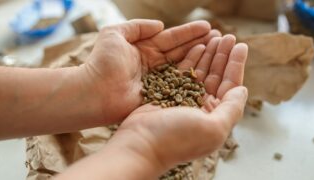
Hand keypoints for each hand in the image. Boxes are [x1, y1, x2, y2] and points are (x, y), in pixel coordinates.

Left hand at [80, 19, 220, 122]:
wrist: (93, 92)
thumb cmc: (102, 62)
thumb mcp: (115, 34)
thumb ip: (137, 26)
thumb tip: (160, 25)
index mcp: (144, 48)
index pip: (172, 38)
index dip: (190, 32)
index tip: (208, 26)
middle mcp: (154, 64)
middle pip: (182, 51)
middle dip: (201, 44)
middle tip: (221, 37)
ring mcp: (158, 80)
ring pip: (184, 67)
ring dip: (201, 58)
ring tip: (219, 49)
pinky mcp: (160, 95)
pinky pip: (180, 85)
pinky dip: (194, 78)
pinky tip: (208, 70)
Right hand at [105, 36, 248, 172]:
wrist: (139, 143)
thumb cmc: (176, 139)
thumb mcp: (213, 128)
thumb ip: (232, 109)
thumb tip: (243, 90)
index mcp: (215, 117)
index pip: (231, 86)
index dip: (236, 65)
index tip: (241, 46)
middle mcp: (202, 108)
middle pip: (217, 77)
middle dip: (223, 56)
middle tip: (228, 36)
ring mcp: (185, 99)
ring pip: (201, 72)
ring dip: (209, 54)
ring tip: (215, 36)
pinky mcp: (169, 92)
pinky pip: (183, 72)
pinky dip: (191, 59)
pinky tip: (197, 46)